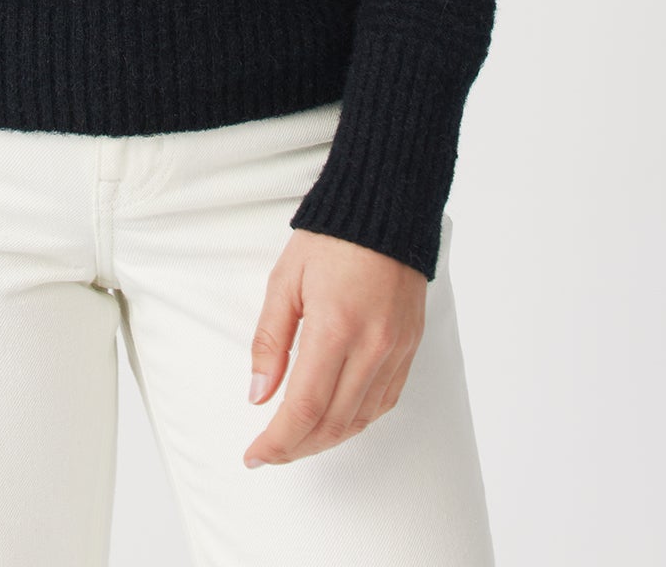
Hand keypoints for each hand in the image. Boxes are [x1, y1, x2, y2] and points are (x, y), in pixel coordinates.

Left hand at [242, 227, 426, 465]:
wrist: (384, 209)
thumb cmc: (330, 239)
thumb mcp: (284, 281)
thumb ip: (269, 341)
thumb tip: (258, 395)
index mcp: (335, 328)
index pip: (304, 408)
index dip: (277, 441)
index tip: (254, 455)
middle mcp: (372, 346)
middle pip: (333, 423)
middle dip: (297, 447)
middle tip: (269, 452)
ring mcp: (396, 350)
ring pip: (361, 420)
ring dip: (326, 439)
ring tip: (296, 441)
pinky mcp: (411, 347)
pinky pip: (385, 401)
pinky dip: (358, 420)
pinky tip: (336, 419)